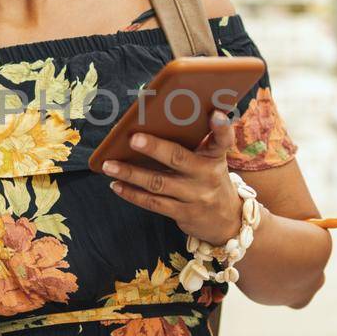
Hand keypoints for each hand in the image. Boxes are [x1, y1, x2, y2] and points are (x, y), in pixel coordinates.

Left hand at [102, 112, 240, 244]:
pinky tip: (116, 184)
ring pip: (158, 183)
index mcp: (215, 157)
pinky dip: (132, 194)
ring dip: (131, 173)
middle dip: (154, 148)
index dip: (221, 128)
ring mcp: (194, 196)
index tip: (215, 114)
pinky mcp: (182, 213)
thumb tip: (163, 118)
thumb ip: (198, 142)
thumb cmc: (211, 179)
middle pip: (178, 158)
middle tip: (133, 138)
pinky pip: (153, 202)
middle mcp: (206, 175)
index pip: (222, 140)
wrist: (227, 221)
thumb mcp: (212, 160)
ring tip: (109, 165)